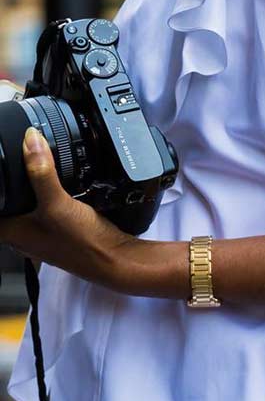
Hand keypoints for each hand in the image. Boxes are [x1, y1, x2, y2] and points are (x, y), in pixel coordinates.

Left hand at [0, 127, 157, 294]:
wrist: (117, 260)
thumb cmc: (83, 245)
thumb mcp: (57, 203)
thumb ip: (40, 171)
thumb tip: (31, 140)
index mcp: (13, 233)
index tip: (2, 172)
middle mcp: (25, 236)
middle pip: (9, 206)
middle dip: (12, 187)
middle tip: (18, 166)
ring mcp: (43, 235)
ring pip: (28, 207)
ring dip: (31, 191)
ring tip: (36, 171)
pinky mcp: (61, 232)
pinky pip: (48, 210)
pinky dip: (50, 196)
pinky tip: (59, 187)